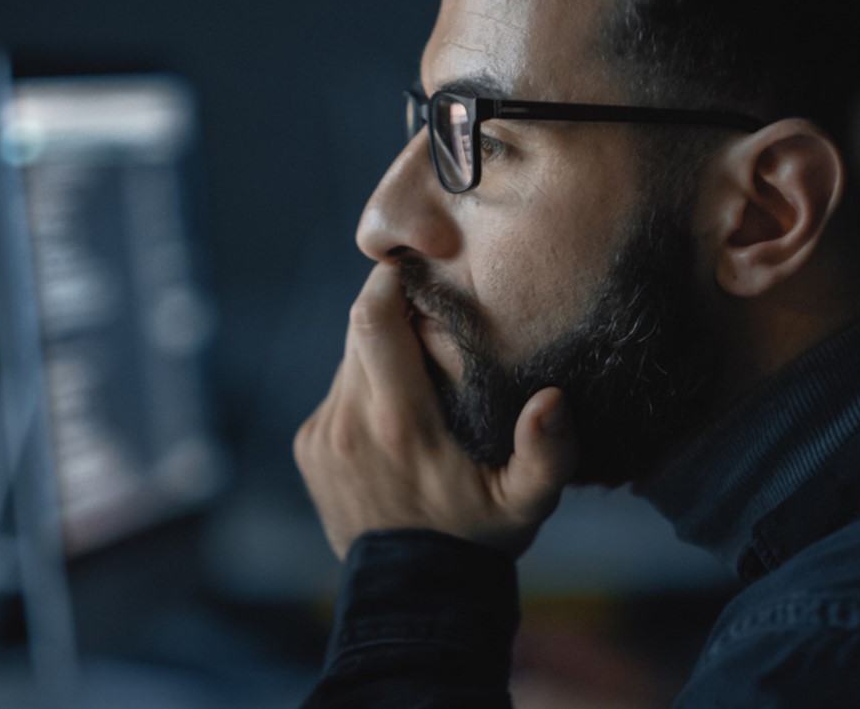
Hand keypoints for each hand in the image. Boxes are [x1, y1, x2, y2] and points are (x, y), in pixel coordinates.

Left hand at [294, 264, 578, 558]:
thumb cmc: (478, 538)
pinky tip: (396, 420)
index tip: (418, 267)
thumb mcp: (527, 504)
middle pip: (359, 330)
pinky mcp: (308, 446)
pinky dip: (363, 391)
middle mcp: (349, 421)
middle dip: (391, 313)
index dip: (389, 280)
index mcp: (399, 421)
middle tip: (432, 317)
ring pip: (348, 361)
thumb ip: (547, 454)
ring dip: (379, 355)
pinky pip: (337, 395)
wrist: (414, 591)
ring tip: (421, 376)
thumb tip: (552, 400)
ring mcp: (322, 434)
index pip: (372, 318)